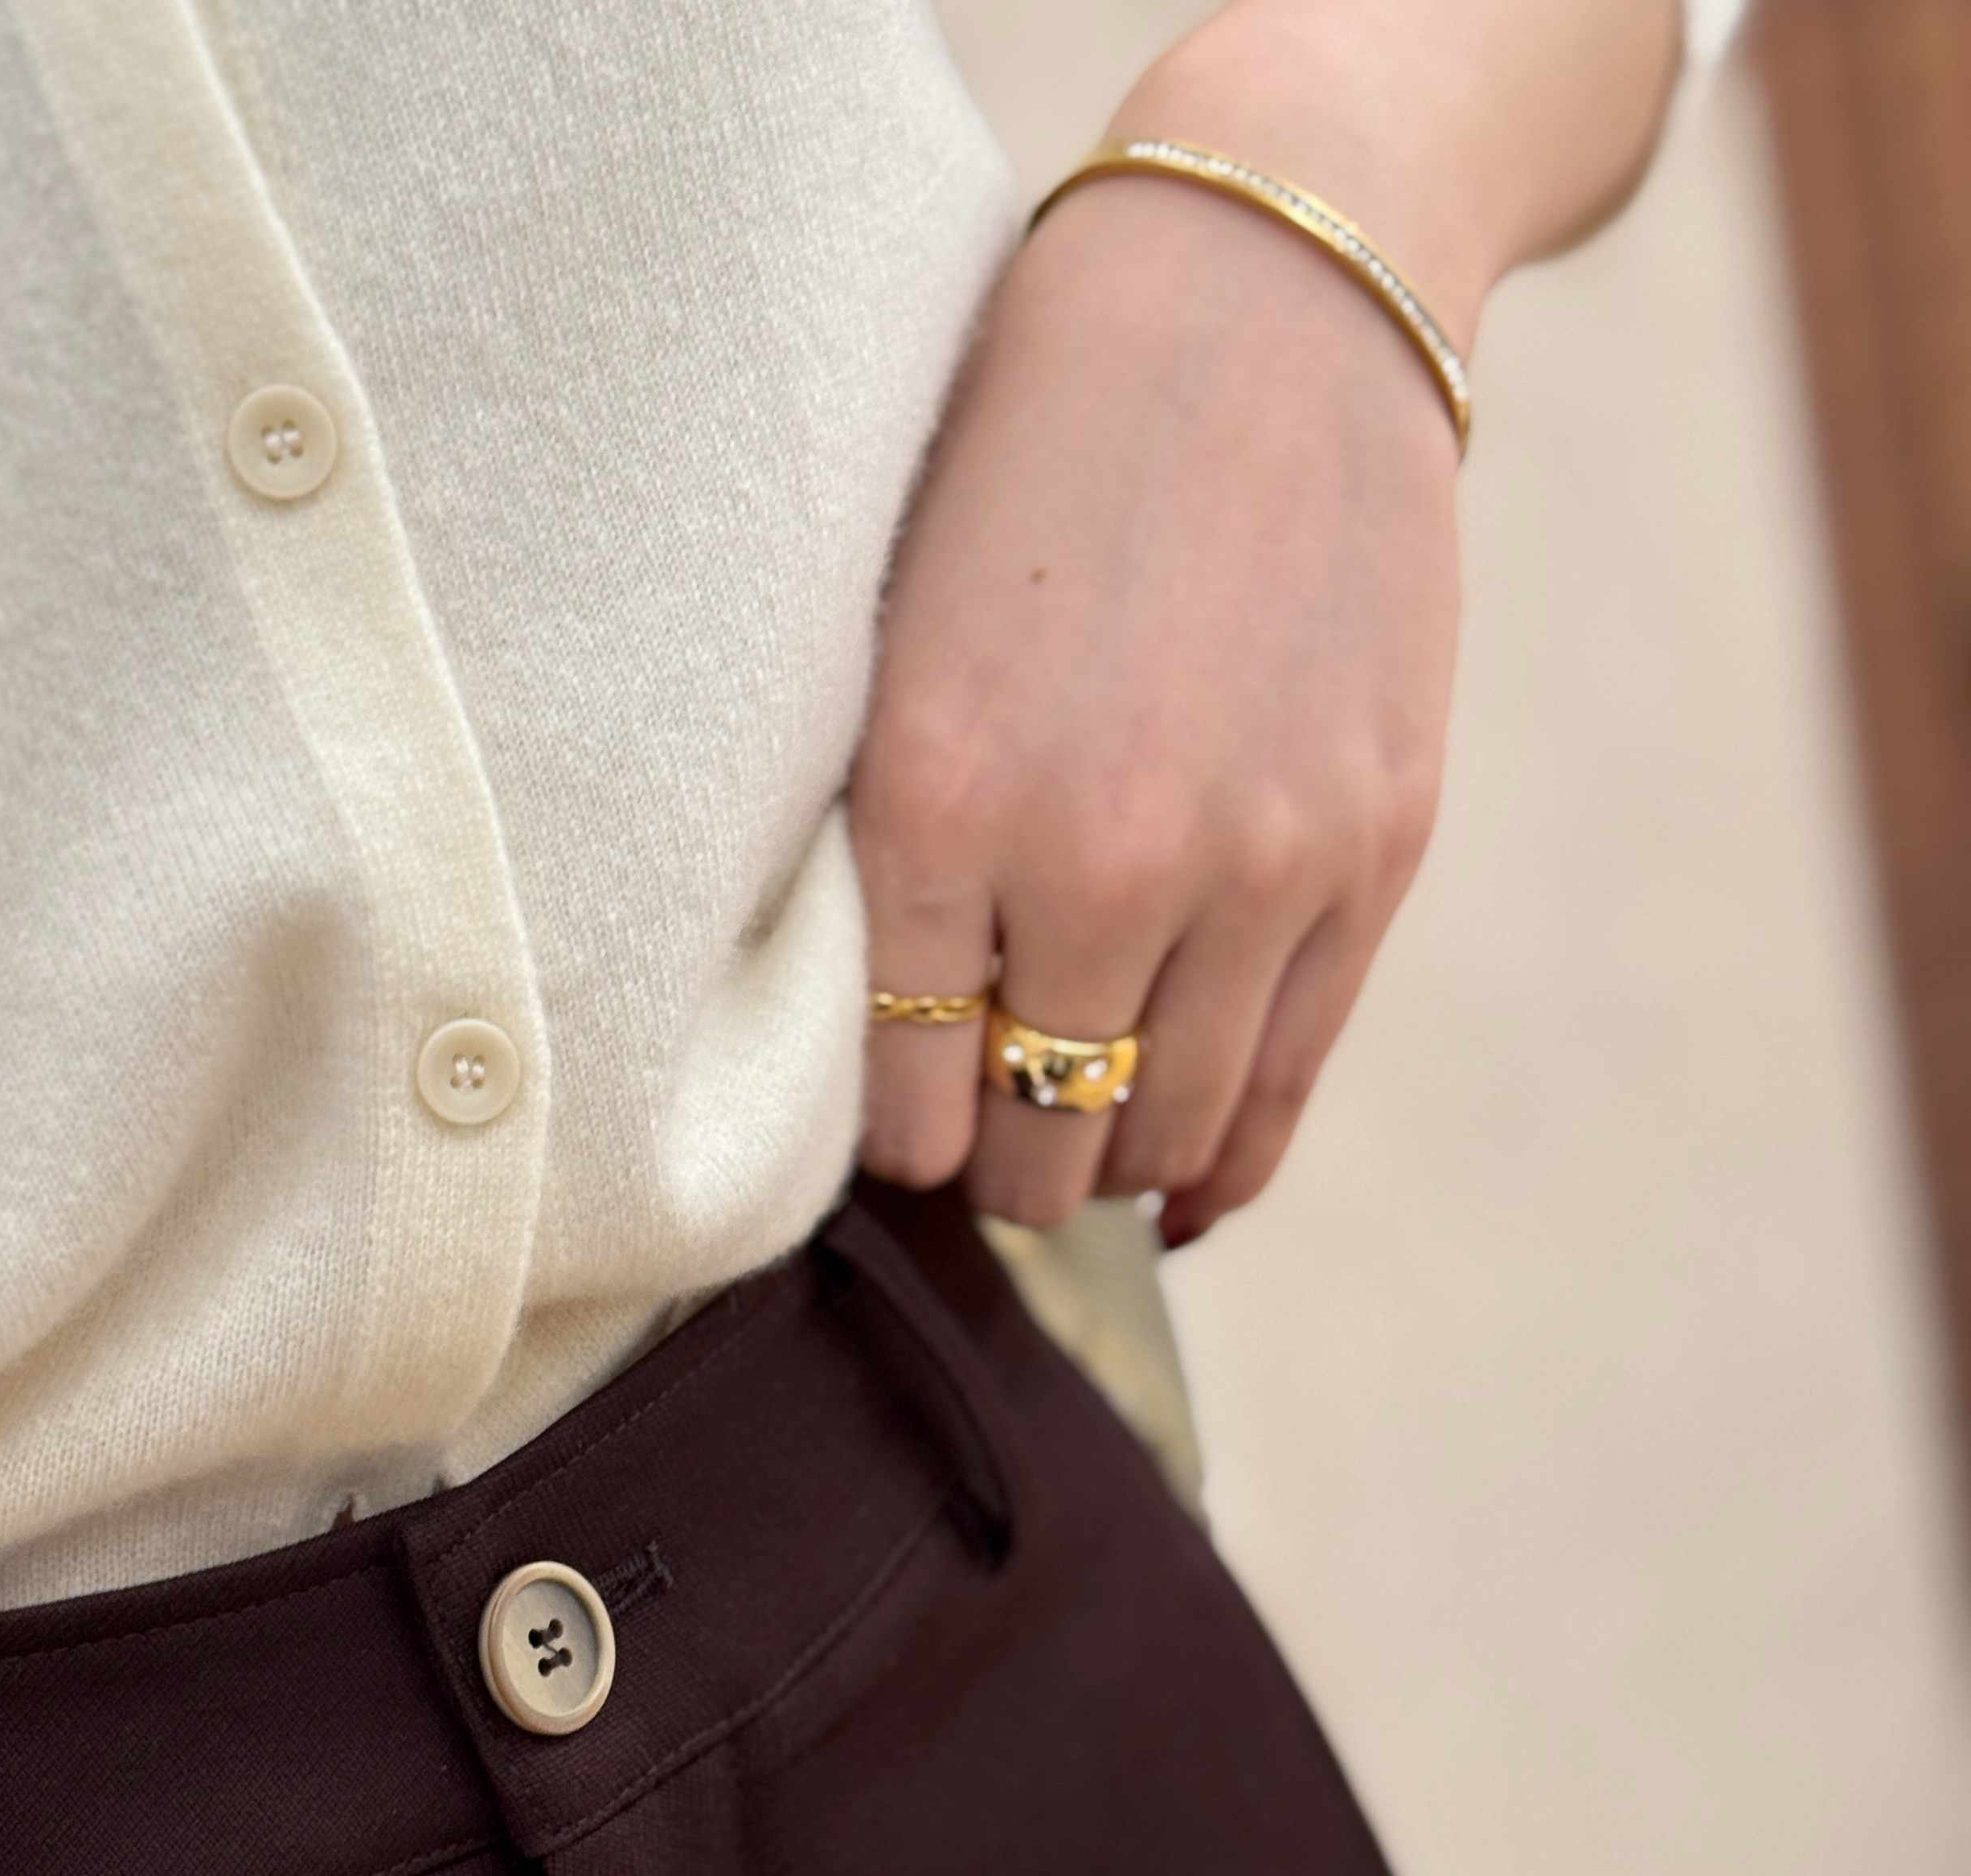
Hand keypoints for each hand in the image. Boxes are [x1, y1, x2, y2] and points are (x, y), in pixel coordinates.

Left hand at [851, 167, 1460, 1243]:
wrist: (1269, 295)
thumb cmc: (1041, 456)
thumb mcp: (901, 639)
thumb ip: (891, 845)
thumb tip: (892, 1049)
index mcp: (937, 800)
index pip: (901, 1098)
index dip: (898, 1139)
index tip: (903, 1125)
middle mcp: (1097, 859)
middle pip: (1036, 1138)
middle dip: (1001, 1168)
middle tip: (987, 1149)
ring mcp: (1255, 866)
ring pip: (1163, 1130)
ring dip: (1110, 1166)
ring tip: (1080, 1148)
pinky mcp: (1373, 852)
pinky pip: (1288, 1087)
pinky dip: (1227, 1164)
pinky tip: (1187, 1192)